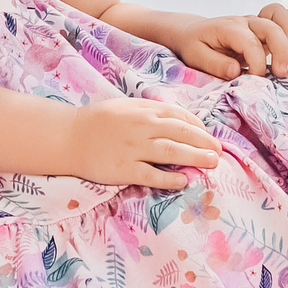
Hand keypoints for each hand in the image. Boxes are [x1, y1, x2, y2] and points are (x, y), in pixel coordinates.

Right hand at [61, 96, 220, 188]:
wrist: (68, 137)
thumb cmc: (98, 121)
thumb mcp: (126, 107)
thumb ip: (151, 111)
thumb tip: (180, 121)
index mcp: (143, 110)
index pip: (179, 116)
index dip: (198, 127)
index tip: (209, 137)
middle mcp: (141, 127)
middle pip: (181, 134)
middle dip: (204, 142)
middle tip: (220, 152)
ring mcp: (133, 149)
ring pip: (172, 152)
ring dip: (195, 158)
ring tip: (212, 163)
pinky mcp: (124, 170)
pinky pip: (152, 175)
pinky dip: (170, 178)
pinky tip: (183, 181)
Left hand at [170, 3, 287, 79]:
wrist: (191, 32)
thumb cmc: (193, 46)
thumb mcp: (195, 57)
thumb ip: (214, 64)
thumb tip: (236, 71)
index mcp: (228, 28)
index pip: (251, 45)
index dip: (257, 65)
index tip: (252, 81)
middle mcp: (244, 22)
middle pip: (271, 29)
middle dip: (281, 52)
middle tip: (279, 74)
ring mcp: (254, 23)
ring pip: (278, 18)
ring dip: (287, 34)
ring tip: (285, 57)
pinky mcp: (260, 28)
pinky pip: (279, 15)